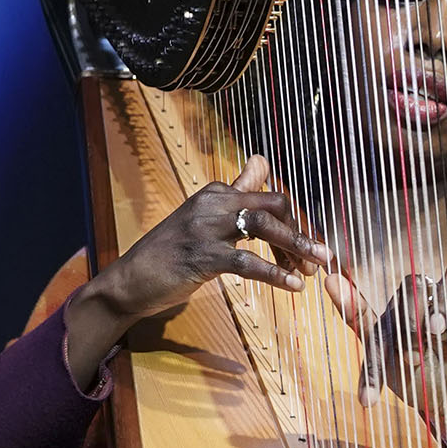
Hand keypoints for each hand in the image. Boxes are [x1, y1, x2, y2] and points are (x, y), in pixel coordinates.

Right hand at [66, 155, 332, 384]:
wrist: (129, 281)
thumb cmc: (171, 252)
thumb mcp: (205, 216)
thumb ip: (237, 190)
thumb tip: (262, 161)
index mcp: (217, 192)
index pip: (270, 196)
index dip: (293, 222)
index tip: (303, 248)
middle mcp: (212, 202)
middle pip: (273, 205)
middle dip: (300, 230)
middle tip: (317, 258)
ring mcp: (205, 228)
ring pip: (263, 227)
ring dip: (295, 247)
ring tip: (314, 268)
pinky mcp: (201, 256)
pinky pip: (247, 262)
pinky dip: (274, 274)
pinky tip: (292, 286)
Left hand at [323, 260, 446, 445]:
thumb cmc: (424, 383)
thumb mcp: (388, 361)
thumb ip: (361, 320)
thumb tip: (329, 279)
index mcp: (409, 310)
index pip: (396, 300)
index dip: (390, 324)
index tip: (385, 352)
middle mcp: (436, 299)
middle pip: (422, 284)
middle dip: (412, 313)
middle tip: (411, 343)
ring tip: (437, 328)